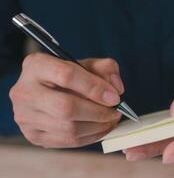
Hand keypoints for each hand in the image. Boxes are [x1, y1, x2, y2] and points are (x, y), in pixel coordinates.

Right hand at [9, 53, 124, 147]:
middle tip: (116, 112)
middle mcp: (24, 91)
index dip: (95, 88)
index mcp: (37, 66)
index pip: (67, 75)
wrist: (42, 89)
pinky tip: (101, 129)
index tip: (115, 97)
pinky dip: (90, 137)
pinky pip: (67, 141)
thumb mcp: (86, 63)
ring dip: (97, 127)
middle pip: (66, 107)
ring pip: (68, 128)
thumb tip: (117, 90)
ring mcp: (25, 117)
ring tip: (111, 120)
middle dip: (98, 112)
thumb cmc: (68, 75)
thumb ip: (106, 68)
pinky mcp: (33, 135)